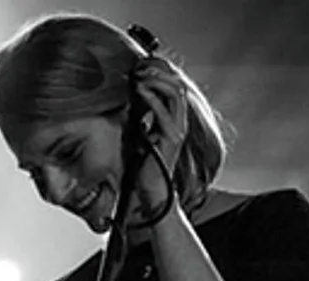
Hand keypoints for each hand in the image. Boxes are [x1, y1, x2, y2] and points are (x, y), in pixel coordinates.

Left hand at [131, 58, 188, 215]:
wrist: (151, 189)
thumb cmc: (144, 164)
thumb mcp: (141, 133)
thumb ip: (141, 117)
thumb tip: (129, 99)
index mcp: (173, 118)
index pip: (173, 86)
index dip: (161, 71)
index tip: (142, 64)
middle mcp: (179, 121)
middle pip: (177, 84)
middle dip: (160, 71)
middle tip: (140, 67)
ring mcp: (177, 128)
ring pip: (175, 93)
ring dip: (157, 80)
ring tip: (140, 76)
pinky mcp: (171, 137)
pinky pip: (164, 111)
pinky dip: (152, 98)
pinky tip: (139, 91)